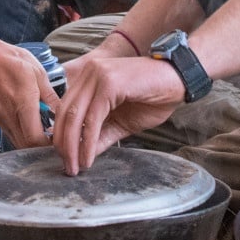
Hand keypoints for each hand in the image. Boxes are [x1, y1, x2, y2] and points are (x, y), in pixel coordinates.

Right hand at [0, 38, 59, 148]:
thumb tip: (61, 110)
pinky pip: (12, 135)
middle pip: (26, 146)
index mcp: (23, 103)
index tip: (59, 140)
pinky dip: (23, 136)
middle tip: (54, 140)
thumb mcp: (37, 72)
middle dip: (42, 147)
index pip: (34, 138)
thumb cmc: (9, 60)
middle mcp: (10, 116)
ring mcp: (1, 119)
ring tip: (45, 133)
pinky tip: (31, 126)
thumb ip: (50, 95)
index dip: (48, 145)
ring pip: (18, 143)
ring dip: (32, 143)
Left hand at [51, 52, 183, 175]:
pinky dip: (88, 142)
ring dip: (73, 147)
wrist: (179, 79)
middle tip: (67, 167)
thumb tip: (81, 154)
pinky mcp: (108, 84)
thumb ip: (101, 134)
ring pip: (74, 116)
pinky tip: (88, 158)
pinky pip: (92, 119)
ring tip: (75, 167)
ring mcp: (97, 76)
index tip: (64, 157)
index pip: (64, 108)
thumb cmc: (154, 97)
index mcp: (88, 77)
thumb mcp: (122, 121)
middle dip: (63, 144)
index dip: (60, 134)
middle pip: (64, 113)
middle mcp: (89, 72)